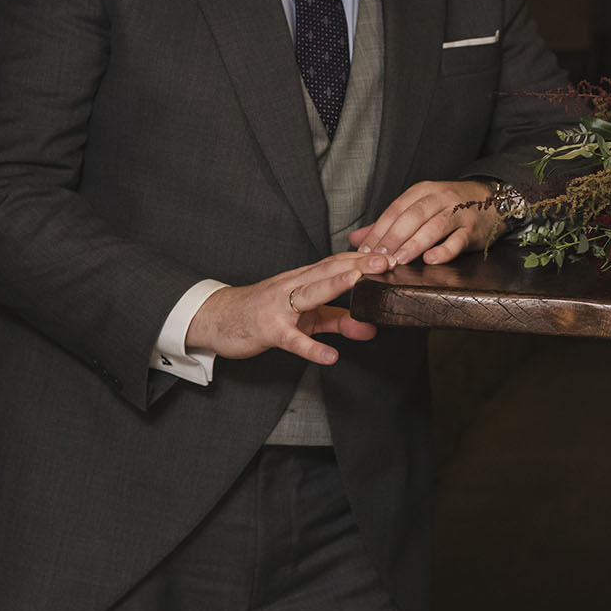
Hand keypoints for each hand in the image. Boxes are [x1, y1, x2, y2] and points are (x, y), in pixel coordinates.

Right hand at [186, 252, 385, 365]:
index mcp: (304, 279)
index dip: (364, 258)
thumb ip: (338, 320)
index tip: (392, 253)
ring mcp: (280, 307)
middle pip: (328, 270)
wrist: (217, 318)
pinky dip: (311, 348)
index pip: (337, 263)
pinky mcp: (269, 331)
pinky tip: (330, 356)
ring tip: (360, 282)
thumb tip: (371, 327)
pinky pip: (293, 340)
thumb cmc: (265, 313)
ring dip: (335, 286)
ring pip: (310, 294)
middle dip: (358, 264)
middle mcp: (293, 286)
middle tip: (387, 260)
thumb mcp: (305, 316)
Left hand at [349, 179, 502, 265]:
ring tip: (399, 261)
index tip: (364, 251)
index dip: (378, 230)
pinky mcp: (473, 229)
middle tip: (378, 258)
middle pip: (412, 217)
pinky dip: (445, 250)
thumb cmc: (450, 208)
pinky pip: (459, 239)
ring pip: (434, 226)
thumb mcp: (419, 209)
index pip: (395, 210)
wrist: (491, 201)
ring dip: (415, 244)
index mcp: (422, 191)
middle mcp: (440, 198)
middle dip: (393, 238)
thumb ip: (388, 224)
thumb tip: (355, 238)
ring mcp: (458, 213)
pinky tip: (432, 260)